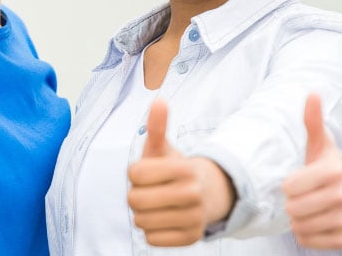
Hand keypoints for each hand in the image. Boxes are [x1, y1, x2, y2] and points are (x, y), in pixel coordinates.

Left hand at [127, 99, 232, 245]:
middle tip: (150, 191)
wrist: (206, 193)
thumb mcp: (164, 149)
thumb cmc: (174, 170)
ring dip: (143, 214)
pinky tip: (164, 220)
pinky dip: (152, 232)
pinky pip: (151, 239)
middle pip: (135, 200)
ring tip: (158, 205)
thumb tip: (158, 101)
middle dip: (136, 195)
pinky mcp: (191, 238)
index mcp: (184, 168)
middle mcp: (193, 194)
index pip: (134, 174)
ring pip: (142, 222)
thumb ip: (157, 127)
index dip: (135, 173)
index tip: (147, 172)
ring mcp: (195, 218)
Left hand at [282, 93, 341, 248]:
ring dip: (298, 220)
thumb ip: (313, 122)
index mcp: (336, 171)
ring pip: (300, 227)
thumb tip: (312, 93)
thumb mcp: (323, 147)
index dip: (289, 185)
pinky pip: (308, 241)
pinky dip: (305, 235)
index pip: (289, 186)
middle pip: (293, 208)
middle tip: (305, 197)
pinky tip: (316, 222)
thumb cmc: (333, 170)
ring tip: (310, 210)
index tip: (300, 182)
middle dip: (293, 203)